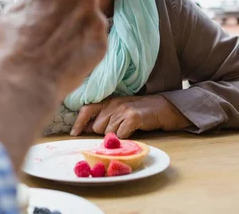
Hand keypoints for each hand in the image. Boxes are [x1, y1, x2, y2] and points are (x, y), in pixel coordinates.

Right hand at [0, 0, 108, 100]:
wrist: (21, 80)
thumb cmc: (10, 44)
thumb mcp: (17, 8)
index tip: (56, 3)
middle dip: (74, 10)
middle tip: (56, 29)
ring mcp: (96, 20)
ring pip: (92, 20)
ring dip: (80, 29)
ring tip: (60, 48)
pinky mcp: (102, 44)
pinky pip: (95, 41)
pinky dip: (85, 48)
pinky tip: (67, 59)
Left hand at [71, 95, 191, 137]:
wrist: (164, 108)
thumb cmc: (141, 111)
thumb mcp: (120, 110)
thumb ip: (105, 117)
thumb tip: (87, 128)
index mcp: (108, 101)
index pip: (86, 109)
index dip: (79, 122)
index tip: (74, 133)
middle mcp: (113, 104)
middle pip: (97, 127)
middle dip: (104, 133)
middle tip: (117, 131)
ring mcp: (123, 110)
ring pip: (108, 133)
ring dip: (115, 137)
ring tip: (127, 131)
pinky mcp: (133, 117)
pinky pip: (121, 134)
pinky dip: (125, 138)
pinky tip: (132, 133)